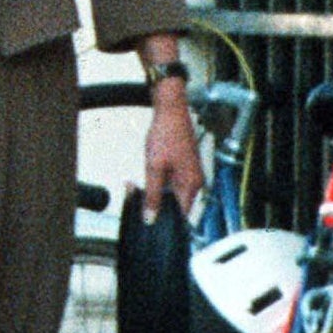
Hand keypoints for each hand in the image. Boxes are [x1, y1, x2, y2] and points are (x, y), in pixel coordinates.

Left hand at [143, 85, 202, 219]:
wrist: (171, 109)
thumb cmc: (167, 133)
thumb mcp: (155, 168)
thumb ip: (153, 195)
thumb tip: (151, 217)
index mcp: (192, 184)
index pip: (181, 215)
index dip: (165, 220)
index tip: (150, 223)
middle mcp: (194, 181)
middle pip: (175, 204)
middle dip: (156, 204)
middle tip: (137, 200)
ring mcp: (189, 173)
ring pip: (170, 193)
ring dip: (154, 192)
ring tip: (137, 187)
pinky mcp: (183, 166)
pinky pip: (170, 182)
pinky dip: (157, 182)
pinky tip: (146, 177)